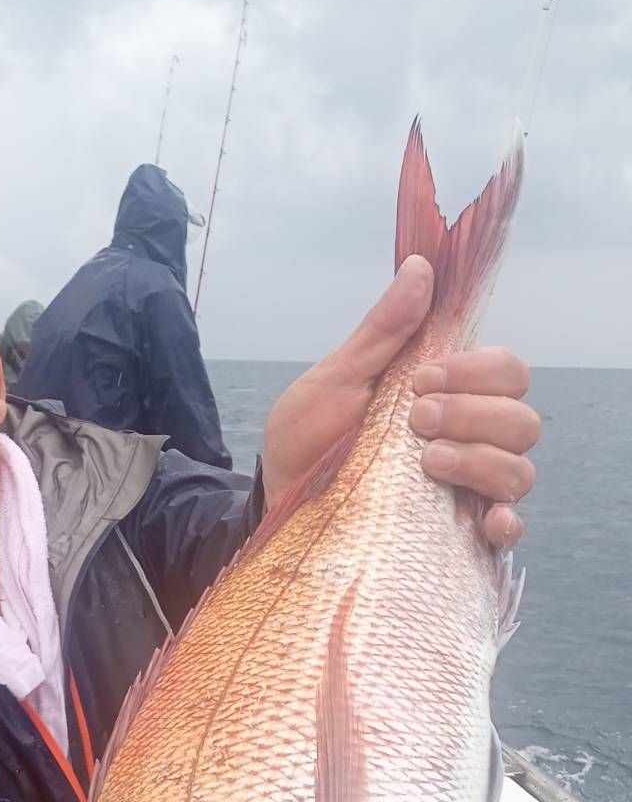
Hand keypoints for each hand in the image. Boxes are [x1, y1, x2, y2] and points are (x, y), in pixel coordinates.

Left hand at [261, 255, 539, 547]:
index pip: (507, 372)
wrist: (279, 500)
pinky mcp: (458, 534)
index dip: (476, 372)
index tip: (422, 378)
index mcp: (449, 395)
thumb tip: (419, 267)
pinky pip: (509, 530)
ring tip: (426, 463)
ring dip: (479, 460)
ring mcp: (468, 488)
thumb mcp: (336, 379)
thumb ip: (383, 330)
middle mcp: (470, 440)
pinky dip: (505, 523)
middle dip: (472, 414)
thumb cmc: (308, 439)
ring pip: (520, 470)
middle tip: (416, 420)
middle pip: (522, 421)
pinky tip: (484, 519)